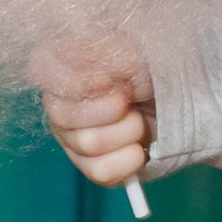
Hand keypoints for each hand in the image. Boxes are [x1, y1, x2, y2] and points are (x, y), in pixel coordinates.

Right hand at [31, 34, 156, 188]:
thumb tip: (104, 76)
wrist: (175, 102)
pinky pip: (101, 171)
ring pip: (88, 143)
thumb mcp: (136, 49)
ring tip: (140, 122)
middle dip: (112, 108)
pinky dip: (129, 160)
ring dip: (127, 131)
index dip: (80, 82)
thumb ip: (114, 54)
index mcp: (59, 66)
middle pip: (65, 115)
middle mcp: (56, 104)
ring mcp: (71, 139)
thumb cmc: (150, 70)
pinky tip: (138, 147)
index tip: (112, 82)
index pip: (45, 71)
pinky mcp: (90, 167)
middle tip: (132, 101)